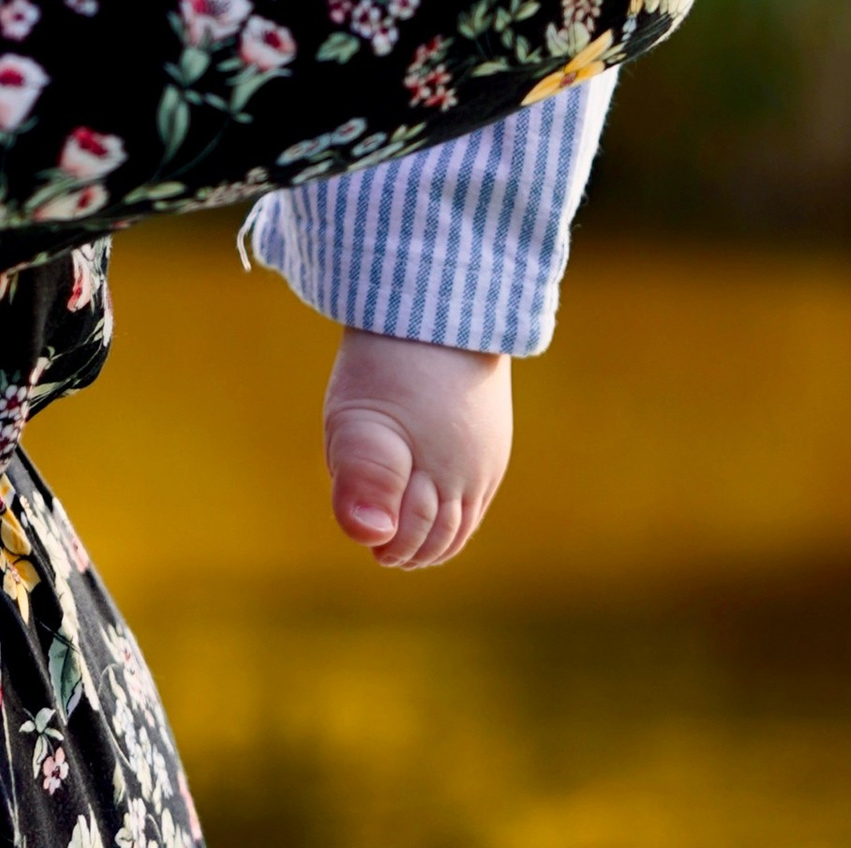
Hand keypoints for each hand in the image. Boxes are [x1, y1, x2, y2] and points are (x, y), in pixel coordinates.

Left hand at [324, 332, 512, 571]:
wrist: (437, 304)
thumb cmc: (385, 363)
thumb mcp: (357, 418)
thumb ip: (362, 479)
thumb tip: (372, 537)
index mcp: (434, 478)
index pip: (414, 540)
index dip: (390, 545)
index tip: (372, 542)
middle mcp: (468, 477)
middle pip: (440, 536)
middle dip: (411, 546)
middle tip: (384, 546)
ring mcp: (484, 460)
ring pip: (462, 522)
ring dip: (433, 533)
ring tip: (403, 532)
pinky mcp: (493, 443)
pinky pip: (476, 498)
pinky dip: (454, 512)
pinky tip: (432, 506)